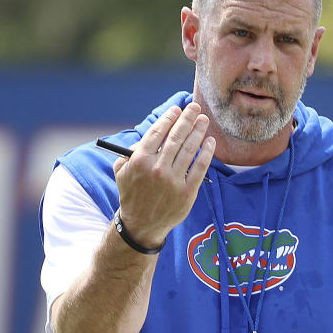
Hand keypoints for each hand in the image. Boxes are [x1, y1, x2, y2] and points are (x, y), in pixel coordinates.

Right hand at [114, 102, 214, 247]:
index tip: (177, 110)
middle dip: (187, 119)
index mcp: (140, 161)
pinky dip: (206, 153)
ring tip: (204, 120)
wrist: (141, 224)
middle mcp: (157, 169)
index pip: (158, 133)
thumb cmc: (132, 194)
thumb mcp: (122, 171)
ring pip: (189, 150)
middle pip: (176, 138)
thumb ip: (131, 152)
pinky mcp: (187, 192)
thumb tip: (151, 134)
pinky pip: (199, 168)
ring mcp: (173, 181)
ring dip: (198, 131)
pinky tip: (210, 142)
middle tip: (195, 108)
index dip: (169, 118)